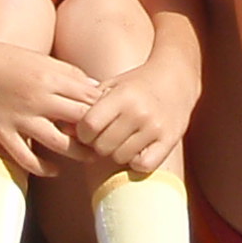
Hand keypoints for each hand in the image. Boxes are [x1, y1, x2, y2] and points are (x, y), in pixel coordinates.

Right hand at [0, 35, 98, 177]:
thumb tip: (95, 88)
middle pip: (80, 120)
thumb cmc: (5, 58)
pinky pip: (27, 158)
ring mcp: (20, 117)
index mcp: (50, 77)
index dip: (106, 108)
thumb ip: (68, 73)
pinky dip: (44, 168)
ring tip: (90, 157)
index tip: (114, 116)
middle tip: (109, 140)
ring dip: (79, 153)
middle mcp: (38, 98)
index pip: (90, 97)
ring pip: (60, 143)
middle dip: (98, 131)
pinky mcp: (2, 132)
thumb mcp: (40, 59)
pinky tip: (55, 170)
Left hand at [72, 50, 194, 177]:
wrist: (177, 77)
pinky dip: (137, 161)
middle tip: (106, 135)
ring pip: (121, 157)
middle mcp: (139, 112)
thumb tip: (64, 130)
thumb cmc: (137, 83)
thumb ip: (88, 105)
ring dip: (117, 153)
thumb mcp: (112, 86)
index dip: (83, 132)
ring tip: (123, 139)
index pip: (89, 126)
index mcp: (122, 96)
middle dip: (99, 144)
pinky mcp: (170, 140)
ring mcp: (155, 128)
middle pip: (102, 146)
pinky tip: (137, 149)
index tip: (89, 130)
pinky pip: (143, 165)